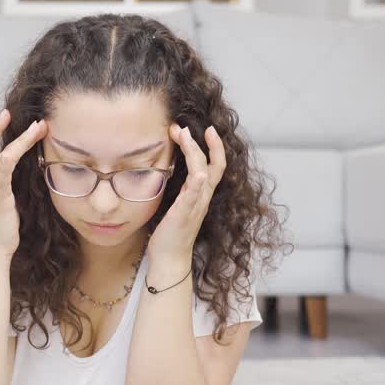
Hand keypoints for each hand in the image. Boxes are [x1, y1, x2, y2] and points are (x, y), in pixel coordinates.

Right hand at [0, 109, 47, 256]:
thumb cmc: (3, 227)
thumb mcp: (10, 199)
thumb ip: (14, 183)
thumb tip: (30, 172)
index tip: (10, 116)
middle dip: (1, 126)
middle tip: (18, 113)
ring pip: (4, 153)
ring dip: (22, 139)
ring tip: (39, 127)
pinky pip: (4, 171)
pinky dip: (12, 156)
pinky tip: (22, 147)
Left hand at [148, 124, 226, 263]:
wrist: (169, 259)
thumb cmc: (171, 232)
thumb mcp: (178, 203)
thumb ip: (182, 188)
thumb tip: (173, 169)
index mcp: (200, 194)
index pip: (214, 165)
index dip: (212, 146)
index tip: (199, 129)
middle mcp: (202, 198)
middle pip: (214, 166)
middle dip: (204, 143)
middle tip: (186, 126)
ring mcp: (195, 206)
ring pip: (203, 175)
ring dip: (195, 153)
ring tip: (184, 135)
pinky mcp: (184, 215)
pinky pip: (193, 198)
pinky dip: (197, 185)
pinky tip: (197, 174)